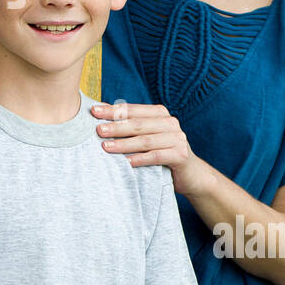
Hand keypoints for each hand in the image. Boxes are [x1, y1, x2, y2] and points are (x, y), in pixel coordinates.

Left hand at [91, 100, 207, 194]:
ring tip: (105, 147)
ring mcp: (177, 138)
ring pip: (145, 140)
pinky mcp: (181, 155)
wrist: (191, 175)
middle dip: (116, 126)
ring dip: (124, 144)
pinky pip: (156, 156)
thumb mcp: (147, 136)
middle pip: (138, 124)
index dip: (113, 110)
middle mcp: (170, 123)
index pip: (133, 110)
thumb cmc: (162, 153)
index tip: (94, 111)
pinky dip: (139, 159)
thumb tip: (100, 112)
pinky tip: (125, 162)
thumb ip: (129, 125)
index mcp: (160, 114)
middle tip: (98, 130)